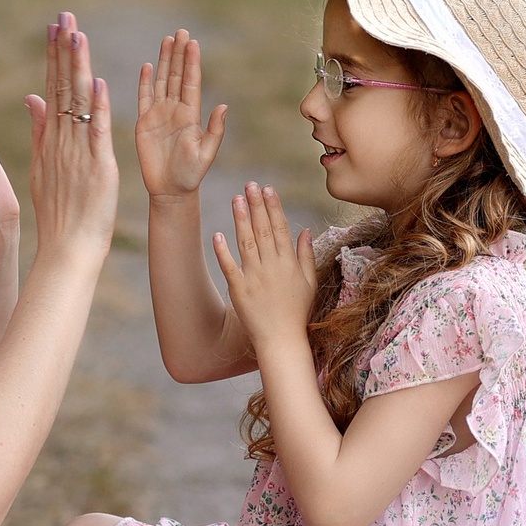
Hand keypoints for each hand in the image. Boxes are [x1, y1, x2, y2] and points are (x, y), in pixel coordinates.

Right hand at [23, 12, 117, 261]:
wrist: (67, 247)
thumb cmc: (59, 212)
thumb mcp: (43, 166)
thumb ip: (39, 130)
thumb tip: (32, 97)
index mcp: (53, 138)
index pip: (52, 88)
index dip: (54, 56)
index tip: (55, 27)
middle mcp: (62, 139)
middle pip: (62, 86)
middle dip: (64, 49)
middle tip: (64, 15)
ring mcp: (78, 152)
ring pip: (78, 103)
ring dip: (78, 68)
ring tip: (78, 35)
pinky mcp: (98, 167)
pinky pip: (97, 133)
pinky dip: (97, 109)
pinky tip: (97, 84)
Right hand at [136, 30, 226, 199]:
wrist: (171, 190)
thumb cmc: (191, 174)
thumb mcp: (206, 153)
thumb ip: (215, 130)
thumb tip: (223, 106)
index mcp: (191, 115)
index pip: (191, 82)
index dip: (192, 62)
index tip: (193, 43)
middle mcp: (176, 110)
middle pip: (177, 75)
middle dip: (179, 53)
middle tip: (181, 31)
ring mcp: (159, 114)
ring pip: (162, 81)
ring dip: (164, 60)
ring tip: (167, 40)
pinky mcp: (144, 122)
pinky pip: (144, 97)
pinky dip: (145, 81)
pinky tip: (148, 65)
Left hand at [211, 183, 314, 349]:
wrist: (281, 340)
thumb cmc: (297, 312)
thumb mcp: (309, 282)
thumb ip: (306, 255)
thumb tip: (305, 230)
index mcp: (289, 263)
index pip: (281, 228)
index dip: (274, 207)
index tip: (268, 188)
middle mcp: (272, 267)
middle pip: (264, 230)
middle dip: (256, 206)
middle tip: (249, 184)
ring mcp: (254, 278)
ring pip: (246, 243)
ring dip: (240, 220)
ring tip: (235, 199)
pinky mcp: (239, 290)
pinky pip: (229, 267)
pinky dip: (223, 252)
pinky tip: (217, 234)